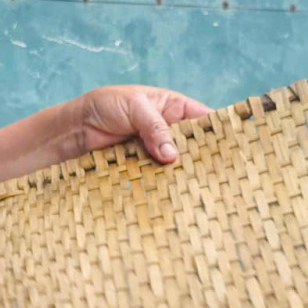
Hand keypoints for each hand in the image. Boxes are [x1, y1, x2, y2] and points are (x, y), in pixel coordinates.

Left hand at [0, 85, 209, 188]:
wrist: (71, 131)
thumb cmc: (102, 107)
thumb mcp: (132, 106)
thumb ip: (154, 126)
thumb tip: (172, 154)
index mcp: (174, 109)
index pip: (206, 121)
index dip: (221, 134)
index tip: (237, 149)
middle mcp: (170, 133)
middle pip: (196, 150)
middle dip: (205, 163)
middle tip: (220, 180)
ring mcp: (157, 156)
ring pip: (179, 170)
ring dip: (184, 180)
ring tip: (202, 196)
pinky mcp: (142, 174)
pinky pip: (159, 183)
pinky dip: (164, 190)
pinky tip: (174, 201)